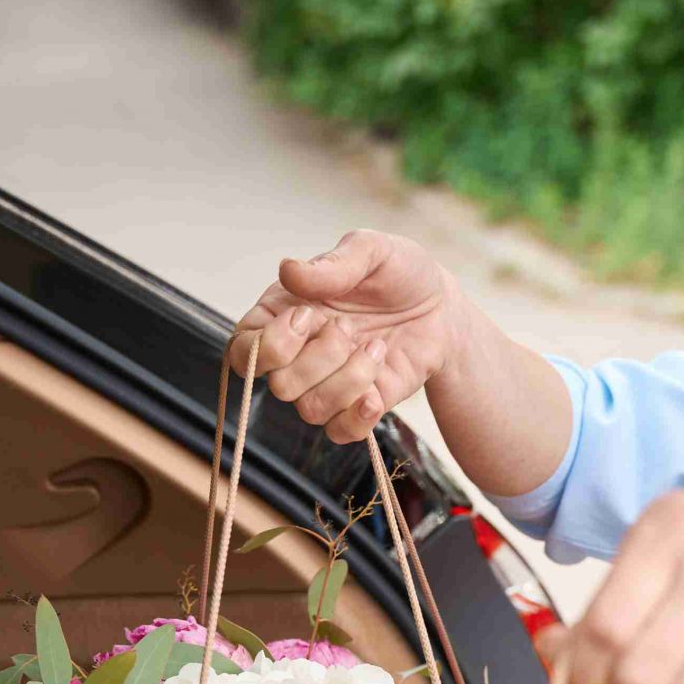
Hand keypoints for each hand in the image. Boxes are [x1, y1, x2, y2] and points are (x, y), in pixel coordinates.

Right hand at [230, 230, 465, 444]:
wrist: (441, 306)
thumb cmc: (396, 272)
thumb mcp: (371, 251)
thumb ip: (332, 264)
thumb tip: (288, 270)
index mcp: (281, 315)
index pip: (242, 352)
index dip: (269, 346)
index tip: (308, 316)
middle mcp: (296, 356)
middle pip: (280, 385)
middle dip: (320, 357)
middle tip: (349, 326)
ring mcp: (326, 385)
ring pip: (311, 409)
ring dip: (348, 379)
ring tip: (377, 348)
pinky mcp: (357, 407)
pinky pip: (340, 433)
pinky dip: (357, 417)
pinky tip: (377, 392)